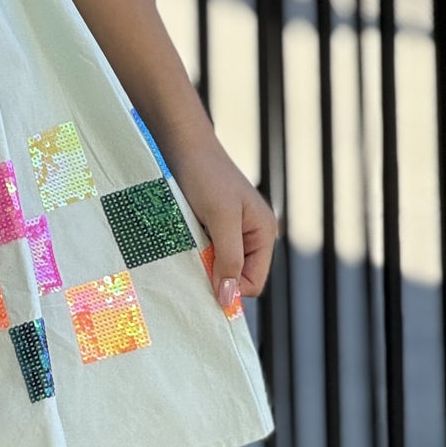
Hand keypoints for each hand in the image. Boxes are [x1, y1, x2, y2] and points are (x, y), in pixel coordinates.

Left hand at [165, 138, 276, 309]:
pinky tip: (182, 239)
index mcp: (263, 233)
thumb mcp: (221, 218)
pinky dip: (193, 252)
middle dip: (214, 274)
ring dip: (201, 263)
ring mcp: (231, 231)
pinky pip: (205, 253)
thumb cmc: (205, 176)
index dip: (230, 288)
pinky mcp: (211, 226)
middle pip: (235, 277)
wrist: (183, 145)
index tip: (203, 280)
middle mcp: (251, 235)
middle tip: (192, 259)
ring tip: (187, 244)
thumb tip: (229, 300)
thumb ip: (228, 258)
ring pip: (218, 266)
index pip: (253, 282)